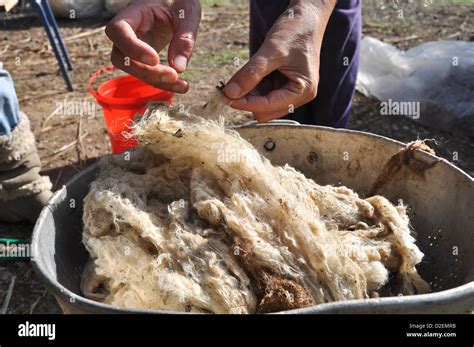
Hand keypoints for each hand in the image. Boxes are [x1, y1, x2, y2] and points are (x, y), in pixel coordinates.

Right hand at [105, 0, 200, 92]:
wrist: (176, 2)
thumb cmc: (180, 0)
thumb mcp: (188, 12)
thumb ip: (184, 37)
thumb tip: (179, 68)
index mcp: (134, 12)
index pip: (118, 30)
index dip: (132, 47)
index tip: (155, 59)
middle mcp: (128, 30)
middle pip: (121, 57)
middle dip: (146, 72)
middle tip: (173, 75)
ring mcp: (134, 45)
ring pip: (133, 70)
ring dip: (156, 81)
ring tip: (183, 85)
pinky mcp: (143, 56)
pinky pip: (147, 73)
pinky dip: (163, 82)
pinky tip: (181, 85)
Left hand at [224, 0, 335, 121]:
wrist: (306, 17)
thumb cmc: (295, 31)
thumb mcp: (272, 51)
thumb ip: (251, 73)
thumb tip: (230, 93)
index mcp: (303, 91)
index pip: (268, 107)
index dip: (246, 103)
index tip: (226, 96)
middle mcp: (299, 96)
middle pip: (265, 111)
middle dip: (248, 100)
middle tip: (230, 87)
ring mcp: (291, 92)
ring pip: (262, 104)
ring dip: (249, 94)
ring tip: (240, 77)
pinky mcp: (283, 85)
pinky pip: (264, 94)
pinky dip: (253, 88)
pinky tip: (248, 75)